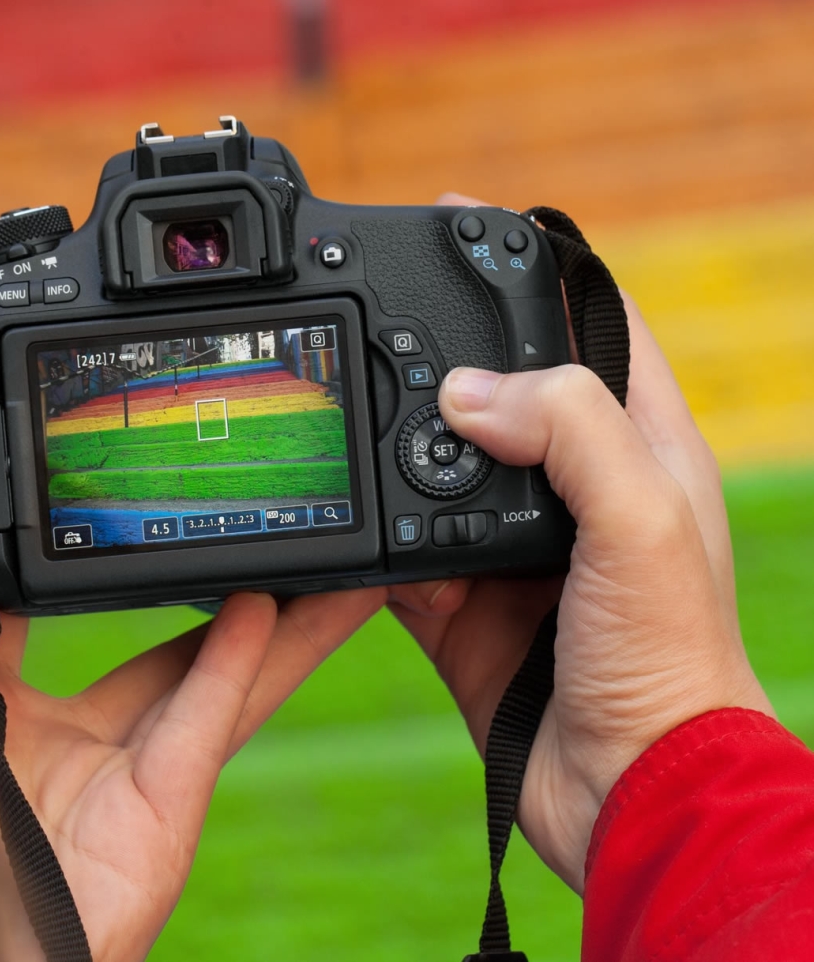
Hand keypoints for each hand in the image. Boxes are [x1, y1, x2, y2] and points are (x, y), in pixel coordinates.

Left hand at [0, 486, 385, 961]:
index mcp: (40, 711)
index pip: (110, 621)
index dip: (150, 570)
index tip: (182, 518)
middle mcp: (102, 737)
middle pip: (194, 646)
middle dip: (250, 594)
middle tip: (289, 539)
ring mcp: (140, 774)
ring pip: (228, 680)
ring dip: (287, 626)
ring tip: (335, 573)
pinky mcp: (164, 810)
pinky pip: (203, 724)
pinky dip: (234, 668)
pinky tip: (264, 613)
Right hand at [390, 275, 773, 891]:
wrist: (630, 793)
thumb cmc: (671, 660)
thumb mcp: (641, 521)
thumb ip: (569, 432)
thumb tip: (465, 391)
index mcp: (637, 448)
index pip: (591, 324)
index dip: (537, 269)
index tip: (471, 228)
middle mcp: (573, 488)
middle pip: (502, 390)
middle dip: (445, 357)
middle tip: (385, 321)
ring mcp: (514, 545)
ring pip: (439, 470)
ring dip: (400, 452)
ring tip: (355, 419)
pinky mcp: (464, 601)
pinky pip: (402, 551)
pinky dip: (374, 539)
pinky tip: (351, 523)